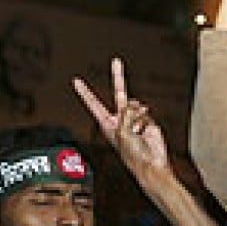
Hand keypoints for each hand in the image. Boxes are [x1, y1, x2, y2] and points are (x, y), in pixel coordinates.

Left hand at [74, 58, 170, 185]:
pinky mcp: (147, 122)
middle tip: (116, 61)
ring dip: (136, 117)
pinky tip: (144, 133)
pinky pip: (145, 113)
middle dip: (118, 77)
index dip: (85, 93)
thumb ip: (125, 112)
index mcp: (107, 124)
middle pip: (119, 94)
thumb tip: (133, 102)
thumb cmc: (132, 154)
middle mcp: (120, 119)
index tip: (76, 81)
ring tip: (137, 132)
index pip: (93, 104)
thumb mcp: (121, 131)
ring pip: (135, 104)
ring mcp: (134, 119)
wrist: (150, 164)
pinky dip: (145, 122)